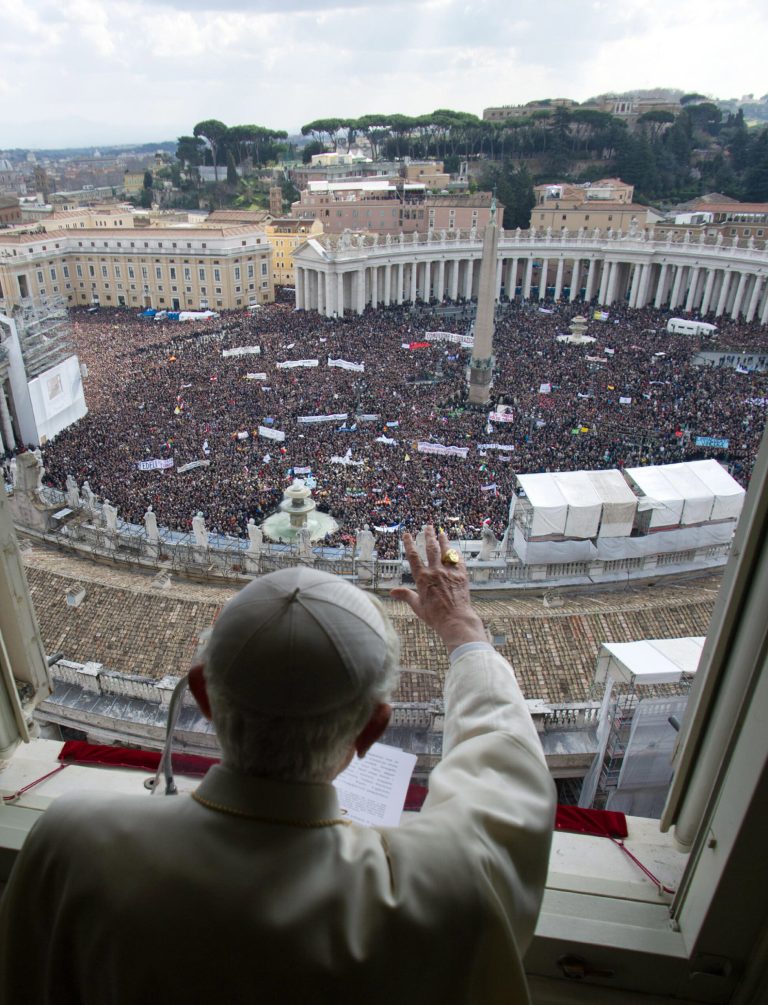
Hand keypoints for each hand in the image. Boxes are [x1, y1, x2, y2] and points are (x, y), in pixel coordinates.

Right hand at [390, 525, 486, 652]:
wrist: (455, 620)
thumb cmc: (435, 616)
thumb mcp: (417, 606)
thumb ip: (405, 595)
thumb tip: (392, 592)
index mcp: (422, 578)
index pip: (413, 556)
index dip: (409, 543)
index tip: (407, 535)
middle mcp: (435, 571)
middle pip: (431, 548)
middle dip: (429, 536)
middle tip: (428, 527)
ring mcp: (449, 572)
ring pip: (446, 551)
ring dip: (443, 540)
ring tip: (442, 533)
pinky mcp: (461, 575)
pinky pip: (458, 560)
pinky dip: (455, 553)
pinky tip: (454, 549)